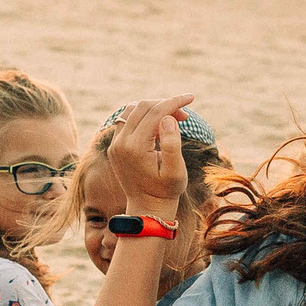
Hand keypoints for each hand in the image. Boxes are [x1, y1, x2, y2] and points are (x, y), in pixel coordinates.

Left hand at [107, 94, 193, 215]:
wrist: (147, 208)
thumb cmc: (166, 191)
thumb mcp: (176, 172)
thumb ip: (172, 144)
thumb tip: (167, 118)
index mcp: (135, 148)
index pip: (154, 113)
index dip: (174, 102)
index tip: (191, 97)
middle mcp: (120, 143)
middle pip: (142, 107)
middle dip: (165, 105)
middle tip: (184, 116)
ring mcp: (115, 144)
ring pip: (132, 110)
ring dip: (153, 108)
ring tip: (172, 119)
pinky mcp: (115, 145)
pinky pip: (126, 120)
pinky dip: (143, 116)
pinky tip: (158, 125)